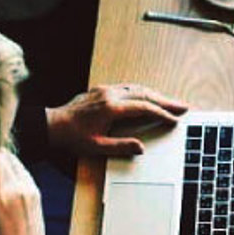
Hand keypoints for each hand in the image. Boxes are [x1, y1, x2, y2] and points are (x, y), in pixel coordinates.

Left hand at [45, 84, 188, 156]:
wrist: (50, 126)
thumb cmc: (71, 138)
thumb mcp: (96, 147)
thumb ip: (120, 147)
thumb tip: (140, 147)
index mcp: (111, 108)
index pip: (144, 108)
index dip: (162, 114)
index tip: (175, 119)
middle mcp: (110, 95)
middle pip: (146, 94)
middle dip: (166, 101)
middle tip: (183, 106)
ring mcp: (105, 90)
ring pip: (137, 88)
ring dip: (156, 95)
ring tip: (170, 102)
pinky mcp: (101, 90)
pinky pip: (127, 87)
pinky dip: (142, 91)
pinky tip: (148, 96)